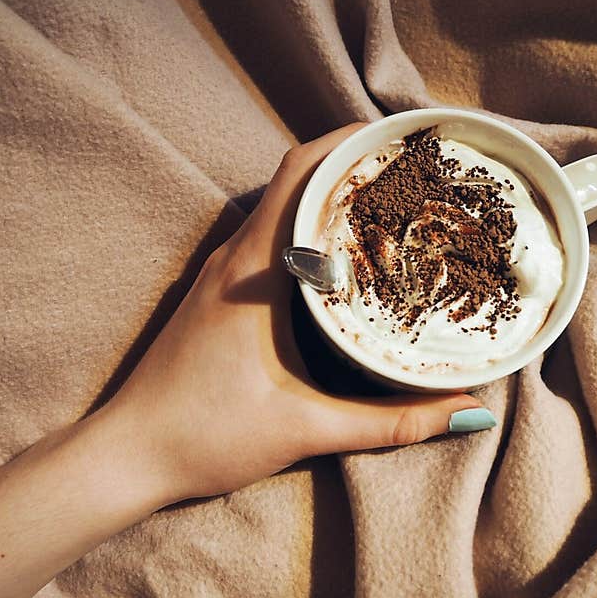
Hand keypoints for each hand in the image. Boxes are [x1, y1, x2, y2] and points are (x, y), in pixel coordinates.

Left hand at [104, 124, 492, 504]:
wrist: (129, 455)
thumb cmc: (204, 436)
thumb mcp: (306, 430)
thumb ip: (390, 422)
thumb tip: (466, 414)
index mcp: (252, 271)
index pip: (301, 172)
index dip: (351, 143)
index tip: (404, 142)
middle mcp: (234, 259)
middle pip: (296, 180)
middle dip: (353, 166)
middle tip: (414, 175)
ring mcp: (222, 274)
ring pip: (281, 209)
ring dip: (330, 199)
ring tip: (391, 206)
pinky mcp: (218, 295)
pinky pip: (270, 240)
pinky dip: (309, 233)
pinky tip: (343, 260)